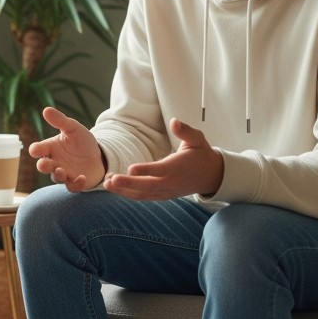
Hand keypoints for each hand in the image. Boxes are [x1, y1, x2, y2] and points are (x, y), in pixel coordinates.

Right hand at [29, 106, 106, 190]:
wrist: (97, 155)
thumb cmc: (81, 141)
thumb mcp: (73, 128)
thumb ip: (60, 121)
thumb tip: (46, 109)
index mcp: (51, 148)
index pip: (38, 149)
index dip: (35, 150)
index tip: (35, 150)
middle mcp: (54, 162)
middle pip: (43, 166)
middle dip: (43, 166)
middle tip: (44, 163)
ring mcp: (64, 173)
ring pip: (56, 178)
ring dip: (57, 175)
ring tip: (61, 171)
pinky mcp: (74, 182)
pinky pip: (72, 186)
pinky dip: (76, 184)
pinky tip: (82, 177)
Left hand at [103, 118, 223, 201]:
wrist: (211, 176)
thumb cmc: (200, 154)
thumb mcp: (197, 139)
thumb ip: (185, 131)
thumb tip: (174, 121)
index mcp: (177, 167)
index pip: (160, 170)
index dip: (146, 170)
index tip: (131, 169)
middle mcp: (170, 182)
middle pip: (147, 186)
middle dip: (127, 184)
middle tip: (110, 180)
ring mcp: (165, 191)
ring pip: (142, 194)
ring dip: (123, 190)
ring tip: (106, 183)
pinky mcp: (162, 195)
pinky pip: (143, 197)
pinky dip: (128, 194)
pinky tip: (114, 187)